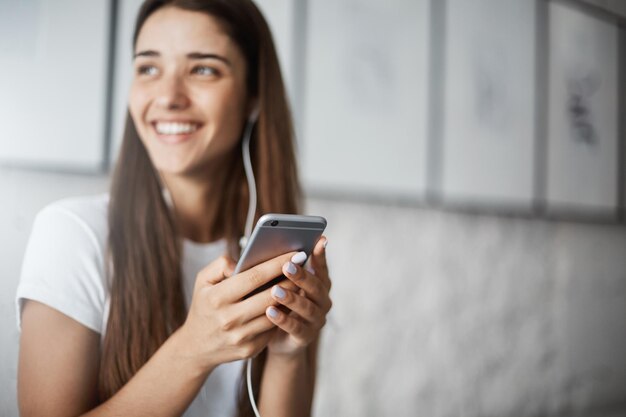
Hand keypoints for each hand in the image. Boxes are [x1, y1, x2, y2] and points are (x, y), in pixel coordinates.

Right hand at [177, 252, 298, 371]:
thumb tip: (244, 260)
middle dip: (291, 279)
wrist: (196, 347)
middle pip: (270, 296)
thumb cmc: (204, 306)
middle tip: (304, 266)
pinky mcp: (250, 349)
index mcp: (218, 298)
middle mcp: (229, 319)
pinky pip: (272, 329)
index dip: (277, 264)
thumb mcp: (203, 281)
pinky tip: (290, 302)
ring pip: (275, 314)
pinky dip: (283, 315)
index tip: (295, 253)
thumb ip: (221, 264)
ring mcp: (241, 337)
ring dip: (291, 297)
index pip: (254, 277)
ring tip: (300, 282)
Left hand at [265, 236, 331, 356]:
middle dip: (302, 276)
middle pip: (316, 287)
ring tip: (275, 290)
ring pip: (307, 308)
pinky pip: (296, 328)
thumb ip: (267, 270)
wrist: (277, 339)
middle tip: (286, 266)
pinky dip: (284, 319)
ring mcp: (316, 319)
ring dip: (292, 298)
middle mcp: (322, 300)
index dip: (320, 255)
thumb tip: (238, 256)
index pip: (321, 267)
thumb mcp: (275, 284)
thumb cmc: (276, 303)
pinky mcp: (305, 337)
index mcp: (318, 283)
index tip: (318, 241)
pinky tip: (270, 312)